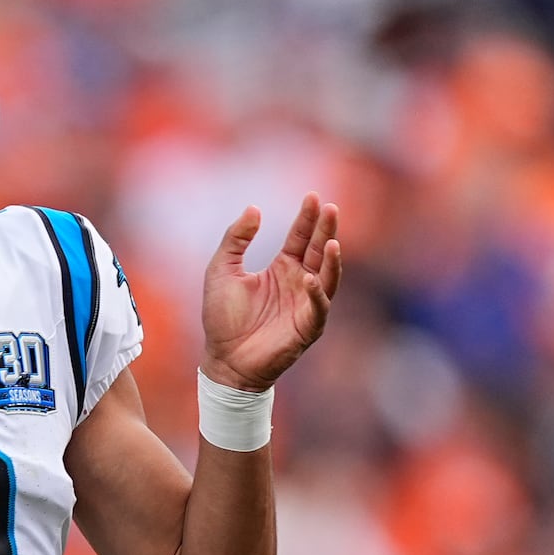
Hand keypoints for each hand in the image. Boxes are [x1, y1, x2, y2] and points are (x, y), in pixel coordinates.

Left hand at [200, 192, 340, 390]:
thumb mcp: (221, 270)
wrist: (223, 358)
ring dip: (331, 260)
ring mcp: (306, 304)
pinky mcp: (307, 327)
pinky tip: (309, 279)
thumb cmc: (222, 317)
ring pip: (327, 277)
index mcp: (282, 268)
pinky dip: (317, 294)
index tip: (313, 196)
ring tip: (331, 241)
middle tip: (330, 208)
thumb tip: (254, 208)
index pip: (300, 237)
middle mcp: (299, 282)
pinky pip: (318, 308)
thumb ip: (235, 239)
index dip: (307, 218)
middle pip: (318, 251)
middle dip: (325, 230)